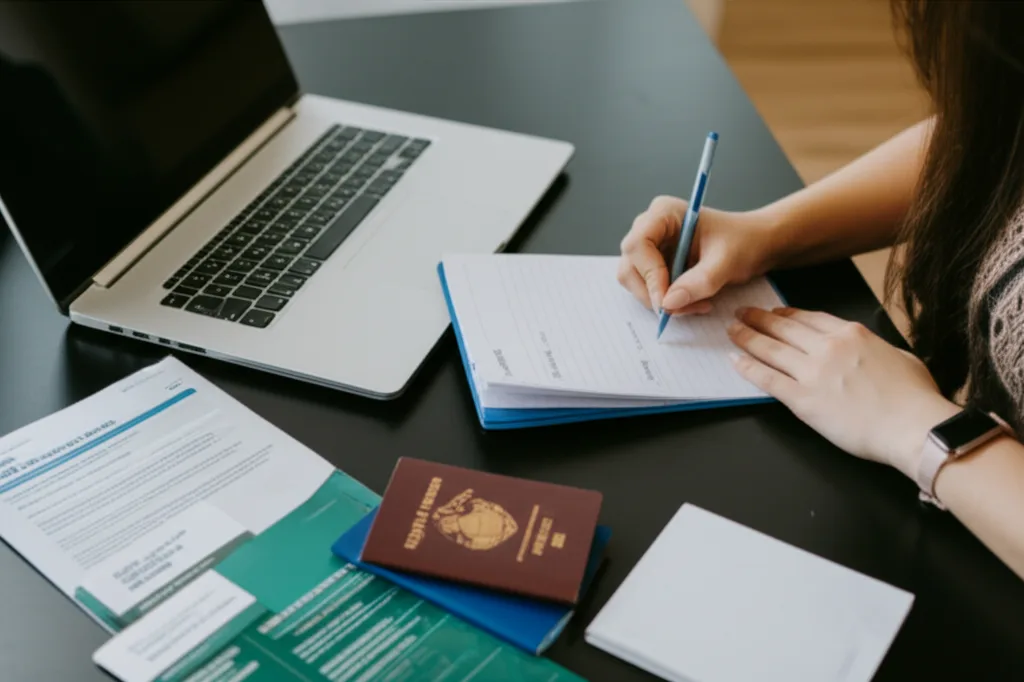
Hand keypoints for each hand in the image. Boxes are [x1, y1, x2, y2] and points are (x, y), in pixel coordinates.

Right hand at [617, 196, 777, 313]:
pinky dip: (667, 302)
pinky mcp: (653, 265)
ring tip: (695, 304)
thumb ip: (699, 282)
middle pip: (630, 266)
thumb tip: (668, 302)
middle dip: (654, 293)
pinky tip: (692, 301)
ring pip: (634, 281)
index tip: (667, 299)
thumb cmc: (744, 242)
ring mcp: (650, 247)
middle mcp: (650, 227)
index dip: (649, 274)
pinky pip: (647, 289)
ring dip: (662, 301)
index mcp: (664, 213)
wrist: (754, 245)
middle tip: (682, 308)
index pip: (638, 244)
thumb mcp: (727, 262)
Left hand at [727, 307, 960, 477]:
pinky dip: (748, 367)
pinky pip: (767, 379)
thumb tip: (867, 349)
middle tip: (741, 313)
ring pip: (770, 349)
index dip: (787, 314)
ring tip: (732, 331)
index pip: (809, 318)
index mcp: (852, 334)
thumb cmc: (915, 398)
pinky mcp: (803, 400)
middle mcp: (828, 347)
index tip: (775, 312)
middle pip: (784, 328)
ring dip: (747, 337)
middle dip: (759, 319)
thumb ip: (874, 348)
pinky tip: (735, 361)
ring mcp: (813, 373)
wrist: (914, 427)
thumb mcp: (899, 356)